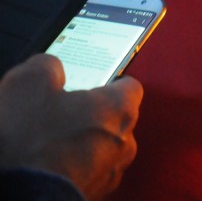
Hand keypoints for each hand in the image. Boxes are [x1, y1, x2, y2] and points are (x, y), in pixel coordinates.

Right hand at [0, 54, 142, 199]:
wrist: (19, 198)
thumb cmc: (29, 143)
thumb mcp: (28, 83)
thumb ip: (49, 66)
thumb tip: (52, 68)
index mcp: (118, 109)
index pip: (129, 86)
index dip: (108, 81)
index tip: (91, 81)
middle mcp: (123, 142)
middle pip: (115, 119)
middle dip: (91, 114)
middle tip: (60, 112)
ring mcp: (110, 173)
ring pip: (102, 148)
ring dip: (82, 143)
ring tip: (48, 140)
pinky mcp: (92, 194)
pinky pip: (88, 172)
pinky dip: (73, 166)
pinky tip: (48, 162)